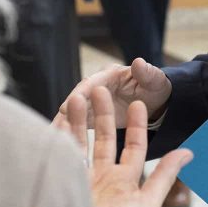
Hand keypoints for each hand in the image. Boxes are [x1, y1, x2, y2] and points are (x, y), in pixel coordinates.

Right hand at [54, 58, 172, 128]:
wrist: (156, 101)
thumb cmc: (155, 87)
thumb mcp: (155, 80)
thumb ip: (147, 73)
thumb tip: (138, 62)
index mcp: (110, 74)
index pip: (92, 83)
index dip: (81, 93)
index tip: (70, 102)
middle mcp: (97, 86)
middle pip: (78, 98)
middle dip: (67, 110)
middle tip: (56, 123)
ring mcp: (93, 102)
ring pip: (74, 112)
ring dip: (63, 123)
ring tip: (51, 136)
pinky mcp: (93, 116)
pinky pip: (78, 124)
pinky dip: (69, 132)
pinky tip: (60, 144)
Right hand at [57, 89, 192, 206]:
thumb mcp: (146, 201)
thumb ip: (164, 175)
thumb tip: (188, 153)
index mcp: (123, 180)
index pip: (133, 146)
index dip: (136, 125)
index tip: (138, 103)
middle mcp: (102, 177)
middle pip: (104, 138)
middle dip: (103, 113)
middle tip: (101, 89)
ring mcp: (82, 177)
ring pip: (80, 140)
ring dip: (78, 119)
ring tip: (77, 97)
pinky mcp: (61, 178)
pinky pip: (60, 152)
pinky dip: (59, 134)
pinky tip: (60, 118)